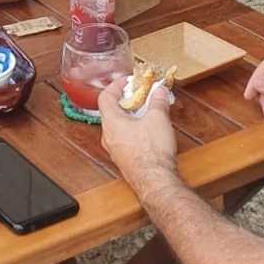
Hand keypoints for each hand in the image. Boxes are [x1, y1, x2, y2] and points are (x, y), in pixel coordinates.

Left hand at [98, 76, 178, 192]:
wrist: (155, 182)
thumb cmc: (151, 152)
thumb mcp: (158, 118)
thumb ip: (158, 101)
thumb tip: (159, 91)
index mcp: (111, 122)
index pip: (104, 97)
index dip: (115, 85)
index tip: (127, 81)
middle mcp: (109, 137)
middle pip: (112, 112)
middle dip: (127, 101)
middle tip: (140, 95)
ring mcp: (116, 151)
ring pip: (119, 127)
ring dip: (131, 117)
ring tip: (147, 111)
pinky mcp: (125, 161)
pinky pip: (126, 140)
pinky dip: (135, 131)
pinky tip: (149, 131)